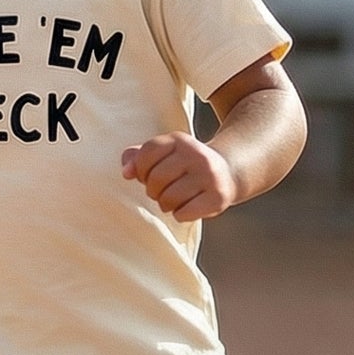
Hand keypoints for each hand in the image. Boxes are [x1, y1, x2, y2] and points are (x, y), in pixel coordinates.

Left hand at [121, 132, 238, 221]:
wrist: (228, 172)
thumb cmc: (186, 166)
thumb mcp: (165, 154)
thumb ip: (139, 158)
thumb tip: (126, 173)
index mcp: (179, 139)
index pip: (146, 153)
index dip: (141, 170)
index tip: (149, 175)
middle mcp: (195, 154)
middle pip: (156, 179)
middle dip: (153, 190)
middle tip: (162, 191)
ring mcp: (208, 175)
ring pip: (169, 198)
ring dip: (166, 204)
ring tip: (173, 200)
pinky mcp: (218, 196)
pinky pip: (184, 213)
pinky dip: (180, 215)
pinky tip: (187, 208)